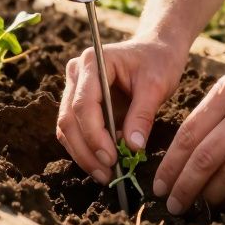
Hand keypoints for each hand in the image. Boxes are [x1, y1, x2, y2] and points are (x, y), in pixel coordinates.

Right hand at [56, 37, 188, 183]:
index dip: (94, 135)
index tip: (111, 158)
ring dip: (84, 155)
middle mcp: (76, 73)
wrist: (157, 49)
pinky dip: (88, 149)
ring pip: (67, 129)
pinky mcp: (80, 103)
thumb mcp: (156, 86)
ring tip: (106, 175)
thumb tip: (132, 148)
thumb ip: (142, 115)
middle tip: (107, 175)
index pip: (83, 104)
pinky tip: (106, 163)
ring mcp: (75, 88)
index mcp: (92, 62)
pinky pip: (76, 130)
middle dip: (86, 151)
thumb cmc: (158, 61)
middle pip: (69, 119)